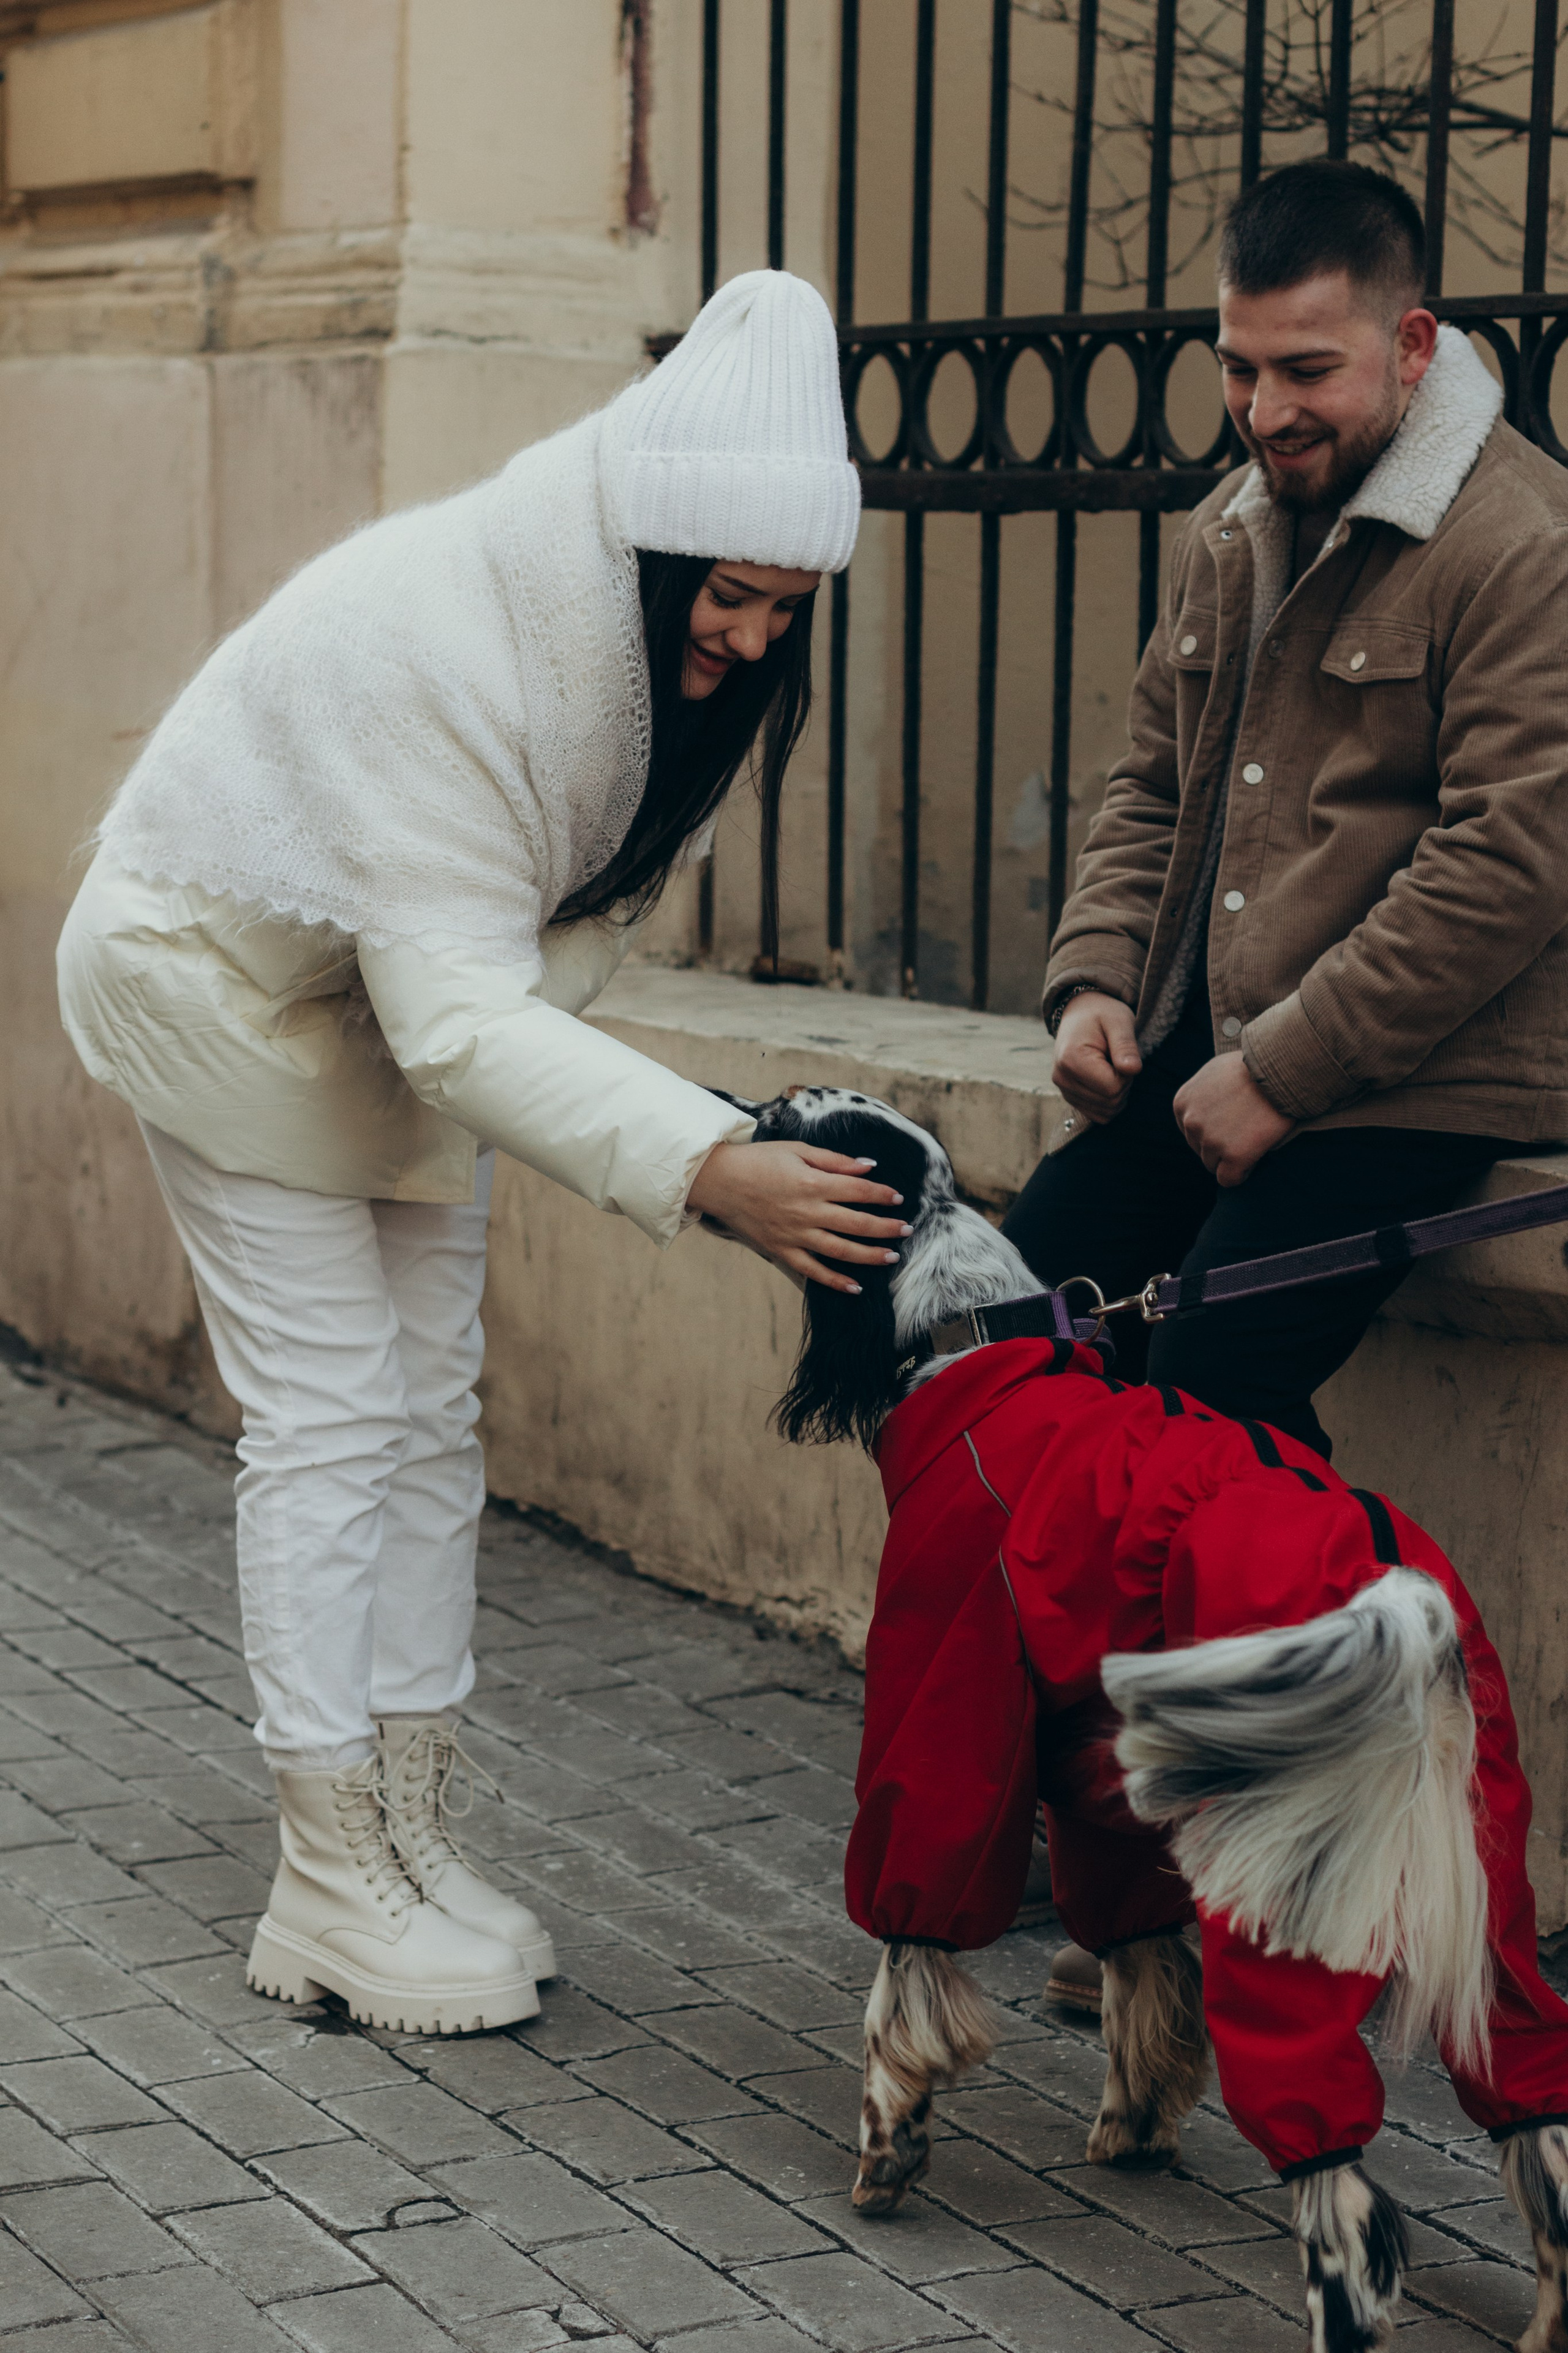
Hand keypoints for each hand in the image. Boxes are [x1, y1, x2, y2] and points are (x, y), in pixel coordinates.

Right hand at [686, 1139, 910, 1293]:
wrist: (719, 1181)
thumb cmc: (759, 1160)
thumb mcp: (798, 1149)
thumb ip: (835, 1160)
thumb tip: (868, 1167)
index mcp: (812, 1182)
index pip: (858, 1191)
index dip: (882, 1195)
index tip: (899, 1199)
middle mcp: (806, 1211)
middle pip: (856, 1223)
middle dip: (886, 1228)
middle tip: (907, 1230)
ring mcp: (794, 1234)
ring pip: (840, 1250)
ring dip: (869, 1255)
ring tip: (891, 1258)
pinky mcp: (781, 1250)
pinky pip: (812, 1271)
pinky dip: (834, 1281)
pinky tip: (855, 1287)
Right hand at [1052, 992, 1142, 1122]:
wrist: (1081, 1014)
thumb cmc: (1102, 1014)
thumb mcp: (1119, 1022)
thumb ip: (1125, 1045)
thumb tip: (1133, 1069)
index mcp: (1071, 1059)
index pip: (1112, 1088)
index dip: (1127, 1074)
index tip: (1123, 1055)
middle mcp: (1062, 1078)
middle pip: (1110, 1102)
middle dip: (1123, 1084)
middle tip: (1118, 1060)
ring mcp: (1064, 1090)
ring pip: (1106, 1112)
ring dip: (1117, 1093)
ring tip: (1111, 1067)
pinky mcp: (1070, 1097)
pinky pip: (1099, 1115)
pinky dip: (1109, 1101)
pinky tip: (1106, 1079)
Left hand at [1172, 1053, 1294, 1185]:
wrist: (1280, 1069)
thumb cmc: (1254, 1066)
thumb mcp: (1214, 1071)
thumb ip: (1202, 1092)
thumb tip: (1204, 1108)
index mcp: (1182, 1102)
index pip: (1190, 1132)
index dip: (1213, 1131)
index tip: (1232, 1123)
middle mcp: (1191, 1122)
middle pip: (1201, 1149)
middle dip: (1221, 1144)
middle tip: (1246, 1130)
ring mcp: (1211, 1140)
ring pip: (1213, 1165)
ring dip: (1231, 1157)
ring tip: (1253, 1139)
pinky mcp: (1234, 1155)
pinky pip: (1229, 1179)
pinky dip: (1240, 1173)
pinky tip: (1254, 1159)